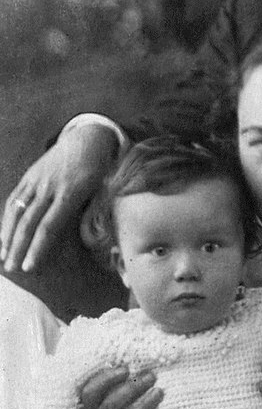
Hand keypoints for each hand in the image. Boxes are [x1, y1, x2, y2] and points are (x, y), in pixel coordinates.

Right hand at [0, 124, 118, 271]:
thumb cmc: (100, 169)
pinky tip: (3, 235)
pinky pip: (14, 198)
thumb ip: (94, 213)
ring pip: (17, 211)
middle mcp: (50, 187)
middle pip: (29, 222)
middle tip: (13, 270)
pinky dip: (6, 218)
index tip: (30, 267)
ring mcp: (37, 180)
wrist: (88, 138)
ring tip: (3, 257)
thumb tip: (88, 241)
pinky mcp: (29, 176)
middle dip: (19, 248)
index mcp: (71, 193)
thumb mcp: (104, 190)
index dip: (38, 248)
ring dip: (8, 236)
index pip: (50, 226)